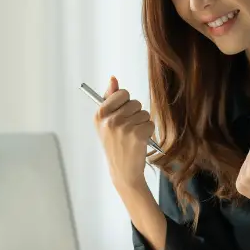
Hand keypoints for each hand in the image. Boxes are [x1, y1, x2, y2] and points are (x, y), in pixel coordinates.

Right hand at [93, 76, 154, 191]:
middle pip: (135, 102)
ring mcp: (123, 127)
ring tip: (133, 136)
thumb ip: (109, 98)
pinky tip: (139, 142)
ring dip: (142, 123)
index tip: (121, 115)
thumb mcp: (106, 122)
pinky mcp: (137, 135)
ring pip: (144, 113)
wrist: (123, 171)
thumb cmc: (115, 144)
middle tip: (127, 130)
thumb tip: (113, 78)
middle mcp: (110, 120)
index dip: (125, 103)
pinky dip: (148, 132)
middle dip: (135, 114)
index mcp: (100, 114)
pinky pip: (150, 123)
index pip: (122, 93)